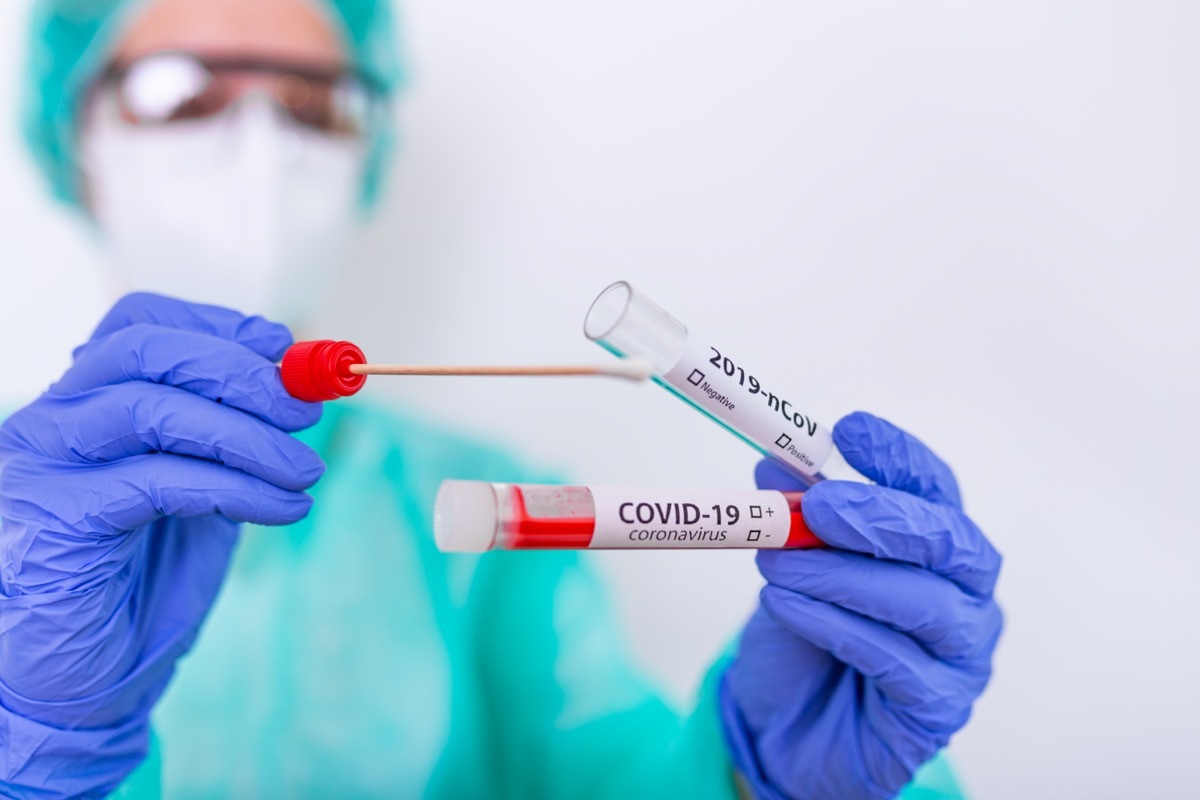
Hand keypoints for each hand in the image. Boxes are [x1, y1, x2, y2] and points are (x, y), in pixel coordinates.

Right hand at [0, 294, 323, 796]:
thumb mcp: (204, 485)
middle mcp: (54, 420)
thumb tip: (301, 385)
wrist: (96, 675)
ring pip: (151, 409)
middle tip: (305, 412)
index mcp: (87, 401)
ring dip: (246, 435)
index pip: (142, 324)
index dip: (222, 327)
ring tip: (303, 470)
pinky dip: (235, 488)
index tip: (288, 351)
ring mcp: (44, 467)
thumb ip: (235, 433)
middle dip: (241, 373)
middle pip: (146, 351)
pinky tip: (283, 510)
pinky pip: (158, 480)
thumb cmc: (146, 576)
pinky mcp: (57, 520)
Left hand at [720, 412, 1002, 799]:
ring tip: (778, 562)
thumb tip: (775, 461)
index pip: (935, 491)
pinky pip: (895, 662)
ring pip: (924, 603)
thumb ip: (793, 516)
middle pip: (950, 542)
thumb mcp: (791, 565)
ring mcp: (960, 657)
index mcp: (937, 548)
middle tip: (817, 506)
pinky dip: (837, 626)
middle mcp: (965, 596)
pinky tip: (787, 606)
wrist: (784, 728)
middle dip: (881, 517)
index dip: (899, 458)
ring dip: (845, 575)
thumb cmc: (801, 639)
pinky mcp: (937, 711)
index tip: (849, 430)